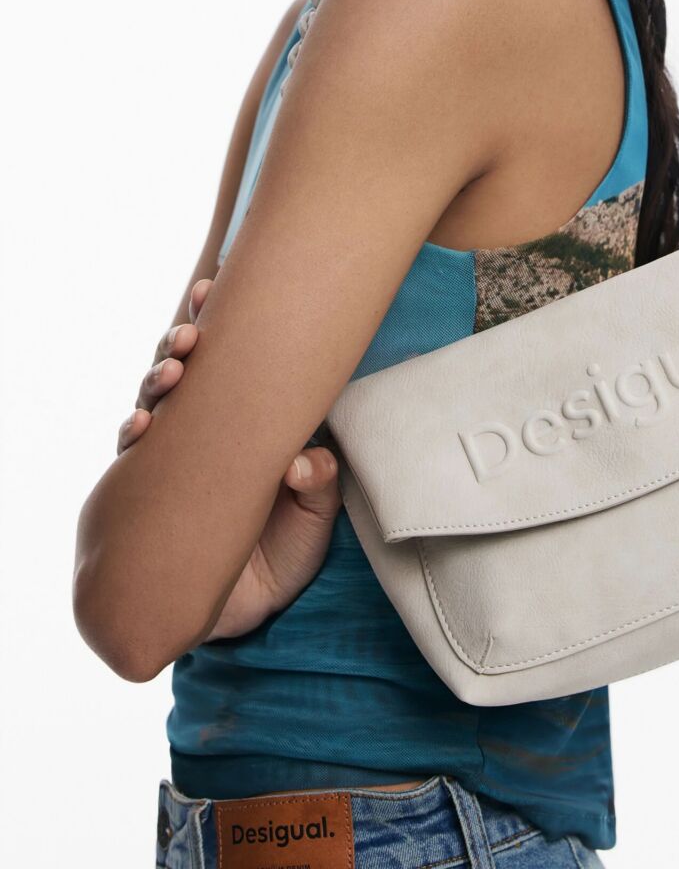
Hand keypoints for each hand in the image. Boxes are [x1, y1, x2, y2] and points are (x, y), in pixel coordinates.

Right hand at [116, 277, 342, 641]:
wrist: (245, 615)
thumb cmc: (284, 554)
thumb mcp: (315, 518)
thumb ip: (317, 486)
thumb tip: (301, 462)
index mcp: (249, 421)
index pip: (233, 360)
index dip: (221, 323)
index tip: (215, 290)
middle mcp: (207, 429)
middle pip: (187, 367)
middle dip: (183, 341)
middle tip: (192, 333)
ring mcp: (174, 457)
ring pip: (157, 400)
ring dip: (159, 378)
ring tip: (173, 371)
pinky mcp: (148, 491)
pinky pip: (134, 454)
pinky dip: (133, 433)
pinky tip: (140, 426)